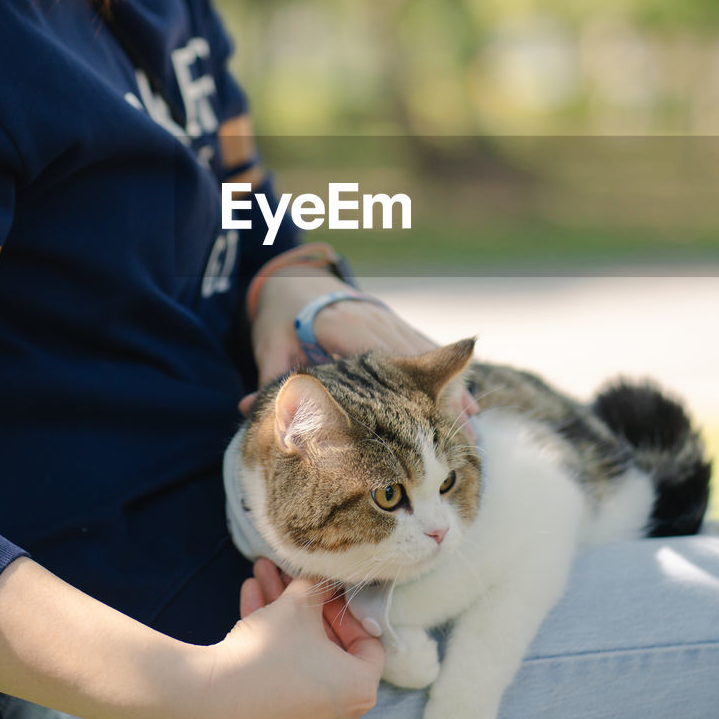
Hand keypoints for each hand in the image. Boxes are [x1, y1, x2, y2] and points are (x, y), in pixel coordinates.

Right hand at [193, 559, 383, 718]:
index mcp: (359, 689)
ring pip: (301, 655)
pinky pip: (283, 673)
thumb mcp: (299, 605)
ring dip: (283, 613)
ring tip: (261, 574)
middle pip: (329, 646)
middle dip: (306, 605)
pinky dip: (271, 640)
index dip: (346, 608)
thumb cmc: (270, 652)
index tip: (325, 591)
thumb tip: (323, 578)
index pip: (368, 642)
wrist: (214, 699)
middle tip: (291, 577)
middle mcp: (340, 713)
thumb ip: (317, 587)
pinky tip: (249, 595)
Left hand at [247, 268, 478, 421]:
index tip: (423, 420)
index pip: (377, 359)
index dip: (404, 390)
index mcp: (340, 324)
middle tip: (462, 439)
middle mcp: (371, 320)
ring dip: (451, 393)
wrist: (294, 279)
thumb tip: (246, 409)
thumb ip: (268, 376)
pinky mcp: (394, 326)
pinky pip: (427, 352)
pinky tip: (467, 404)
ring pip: (427, 360)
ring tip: (472, 430)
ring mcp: (387, 321)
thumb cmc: (280, 316)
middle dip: (438, 402)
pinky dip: (447, 378)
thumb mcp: (270, 343)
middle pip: (413, 364)